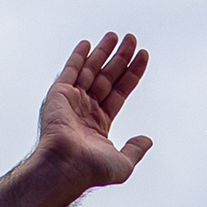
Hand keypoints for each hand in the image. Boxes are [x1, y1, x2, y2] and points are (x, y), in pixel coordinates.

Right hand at [34, 33, 152, 188]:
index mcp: (99, 124)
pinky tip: (87, 44)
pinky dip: (78, 57)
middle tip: (132, 39)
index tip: (143, 56)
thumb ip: (135, 150)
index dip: (132, 73)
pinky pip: (70, 71)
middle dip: (120, 58)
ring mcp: (72, 101)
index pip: (120, 92)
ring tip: (115, 35)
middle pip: (107, 77)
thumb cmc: (91, 170)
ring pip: (91, 70)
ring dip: (102, 52)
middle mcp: (85, 110)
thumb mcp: (123, 164)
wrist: (67, 167)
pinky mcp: (59, 95)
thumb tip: (147, 140)